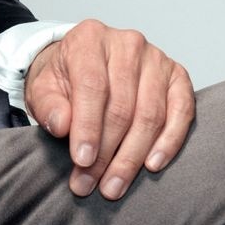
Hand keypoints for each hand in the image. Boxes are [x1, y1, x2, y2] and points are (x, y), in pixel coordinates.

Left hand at [24, 19, 195, 200]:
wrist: (82, 64)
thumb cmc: (63, 79)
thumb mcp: (43, 89)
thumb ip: (49, 105)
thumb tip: (62, 126)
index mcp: (89, 39)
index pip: (92, 87)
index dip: (88, 127)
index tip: (82, 161)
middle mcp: (127, 43)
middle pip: (122, 107)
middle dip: (106, 152)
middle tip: (91, 184)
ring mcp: (156, 58)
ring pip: (150, 115)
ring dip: (132, 157)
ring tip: (114, 186)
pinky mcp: (177, 76)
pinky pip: (181, 112)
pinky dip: (169, 141)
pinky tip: (152, 165)